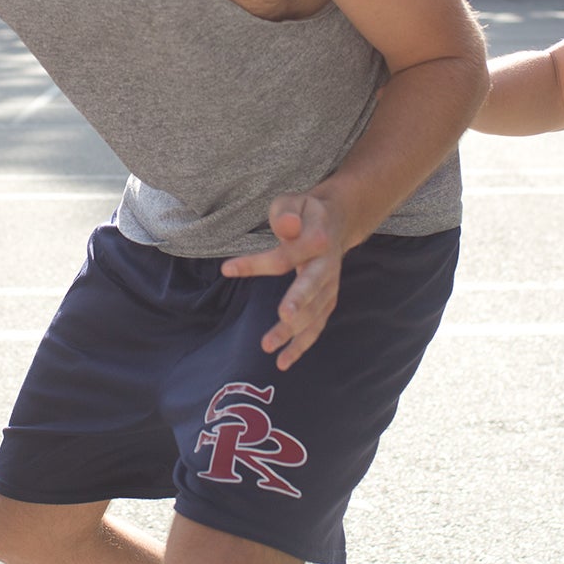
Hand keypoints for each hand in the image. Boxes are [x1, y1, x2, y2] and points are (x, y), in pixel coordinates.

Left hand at [221, 194, 348, 371]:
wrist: (337, 221)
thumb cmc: (305, 212)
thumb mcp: (292, 201)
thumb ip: (286, 213)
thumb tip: (287, 226)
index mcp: (318, 238)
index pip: (285, 254)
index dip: (256, 263)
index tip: (227, 269)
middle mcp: (328, 265)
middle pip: (313, 284)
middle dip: (300, 300)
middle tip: (284, 315)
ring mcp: (331, 285)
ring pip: (315, 311)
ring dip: (295, 331)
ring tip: (268, 347)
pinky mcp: (327, 300)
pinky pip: (317, 325)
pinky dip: (303, 344)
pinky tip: (284, 361)